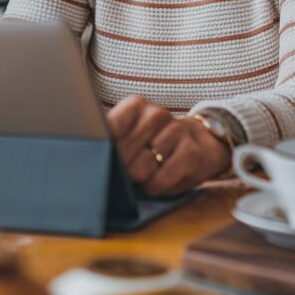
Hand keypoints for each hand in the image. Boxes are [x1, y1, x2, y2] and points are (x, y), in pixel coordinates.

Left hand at [106, 96, 230, 195]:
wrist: (202, 141)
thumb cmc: (157, 142)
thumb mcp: (133, 134)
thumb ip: (113, 139)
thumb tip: (91, 157)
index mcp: (136, 106)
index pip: (109, 128)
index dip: (104, 150)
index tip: (105, 158)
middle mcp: (157, 114)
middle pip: (123, 153)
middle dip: (121, 168)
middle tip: (127, 171)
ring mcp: (176, 131)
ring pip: (142, 168)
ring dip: (140, 179)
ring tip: (146, 174)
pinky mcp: (191, 152)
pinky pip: (160, 180)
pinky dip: (155, 187)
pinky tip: (159, 181)